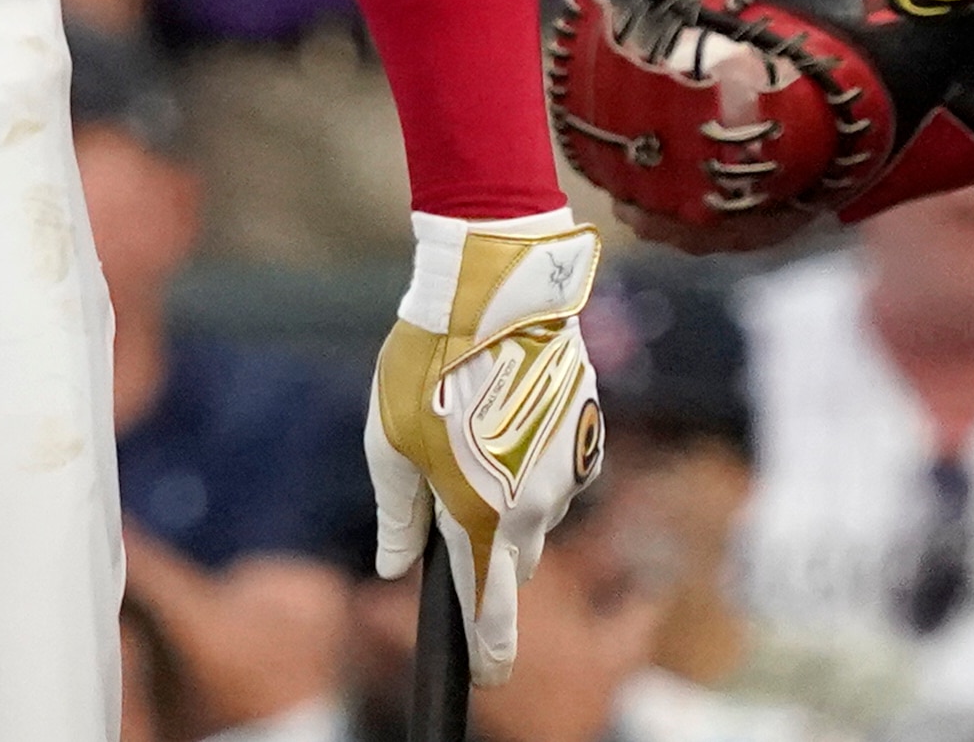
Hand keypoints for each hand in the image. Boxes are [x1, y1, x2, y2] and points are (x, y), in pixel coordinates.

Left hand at [366, 211, 603, 685]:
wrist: (496, 293)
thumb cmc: (428, 364)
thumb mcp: (387, 440)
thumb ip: (397, 514)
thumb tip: (397, 566)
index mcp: (480, 517)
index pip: (487, 607)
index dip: (488, 649)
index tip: (490, 680)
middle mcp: (534, 507)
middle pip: (513, 560)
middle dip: (490, 554)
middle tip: (456, 502)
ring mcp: (567, 473)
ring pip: (536, 514)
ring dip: (509, 498)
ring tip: (471, 431)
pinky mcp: (586, 436)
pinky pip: (556, 473)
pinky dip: (532, 462)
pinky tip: (505, 415)